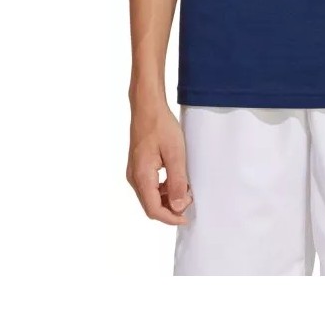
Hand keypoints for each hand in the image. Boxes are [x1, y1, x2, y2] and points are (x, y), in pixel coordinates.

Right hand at [126, 103, 192, 224]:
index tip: (187, 216)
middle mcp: (134, 177)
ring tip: (185, 188)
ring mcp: (134, 172)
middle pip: (151, 206)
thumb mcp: (175, 154)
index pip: (154, 209)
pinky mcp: (138, 167)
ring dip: (168, 198)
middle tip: (189, 199)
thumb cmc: (160, 126)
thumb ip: (177, 181)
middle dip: (170, 208)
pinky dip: (163, 189)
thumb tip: (179, 206)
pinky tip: (176, 180)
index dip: (171, 218)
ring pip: (150, 197)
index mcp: (141, 176)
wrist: (147, 107)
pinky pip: (149, 187)